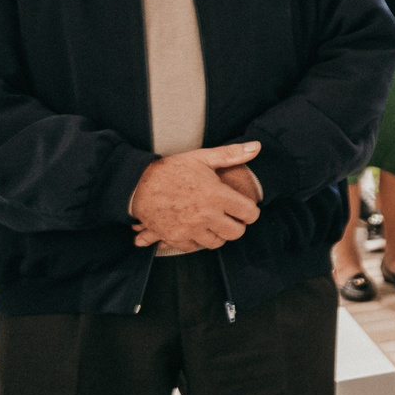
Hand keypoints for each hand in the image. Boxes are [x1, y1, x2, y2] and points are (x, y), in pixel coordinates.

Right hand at [128, 141, 263, 251]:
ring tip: (214, 223)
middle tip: (231, 218)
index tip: (246, 210)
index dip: (251, 212)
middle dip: (237, 225)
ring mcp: (189, 228)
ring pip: (216, 242)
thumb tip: (257, 147)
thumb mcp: (202, 157)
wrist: (137, 185)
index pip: (249, 213)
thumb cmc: (171, 170)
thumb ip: (231, 154)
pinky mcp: (174, 237)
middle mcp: (206, 215)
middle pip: (236, 232)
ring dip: (218, 234)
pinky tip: (197, 229)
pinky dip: (197, 240)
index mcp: (217, 195)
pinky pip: (194, 247)